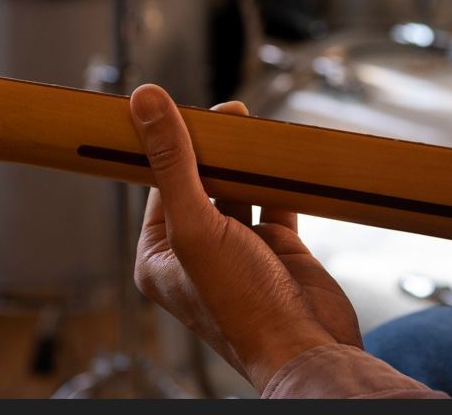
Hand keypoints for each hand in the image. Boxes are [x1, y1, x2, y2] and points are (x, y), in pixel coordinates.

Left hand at [130, 86, 360, 389]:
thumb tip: (145, 104)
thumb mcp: (197, 227)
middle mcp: (196, 252)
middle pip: (199, 183)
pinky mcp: (277, 248)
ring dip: (246, 163)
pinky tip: (282, 159)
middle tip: (228, 113)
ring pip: (237, 189)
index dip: (170, 145)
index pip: (159, 185)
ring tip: (255, 130)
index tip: (180, 106)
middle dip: (213, 149)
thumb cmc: (242, 305)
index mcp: (160, 256)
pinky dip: (279, 180)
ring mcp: (238, 249)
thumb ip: (173, 163)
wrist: (305, 346)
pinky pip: (274, 201)